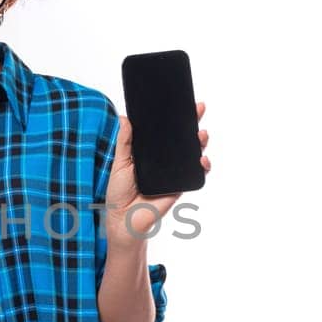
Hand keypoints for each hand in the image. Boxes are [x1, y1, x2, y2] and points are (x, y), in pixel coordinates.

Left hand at [104, 101, 209, 241]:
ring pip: (193, 153)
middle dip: (193, 122)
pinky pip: (196, 174)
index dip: (175, 116)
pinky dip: (202, 166)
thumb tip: (124, 118)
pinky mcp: (181, 185)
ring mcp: (174, 172)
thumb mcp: (120, 163)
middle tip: (198, 109)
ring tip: (201, 134)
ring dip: (200, 142)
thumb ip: (124, 142)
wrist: (124, 219)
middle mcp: (165, 160)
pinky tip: (202, 160)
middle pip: (182, 138)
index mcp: (150, 151)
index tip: (183, 102)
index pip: (165, 130)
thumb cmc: (119, 192)